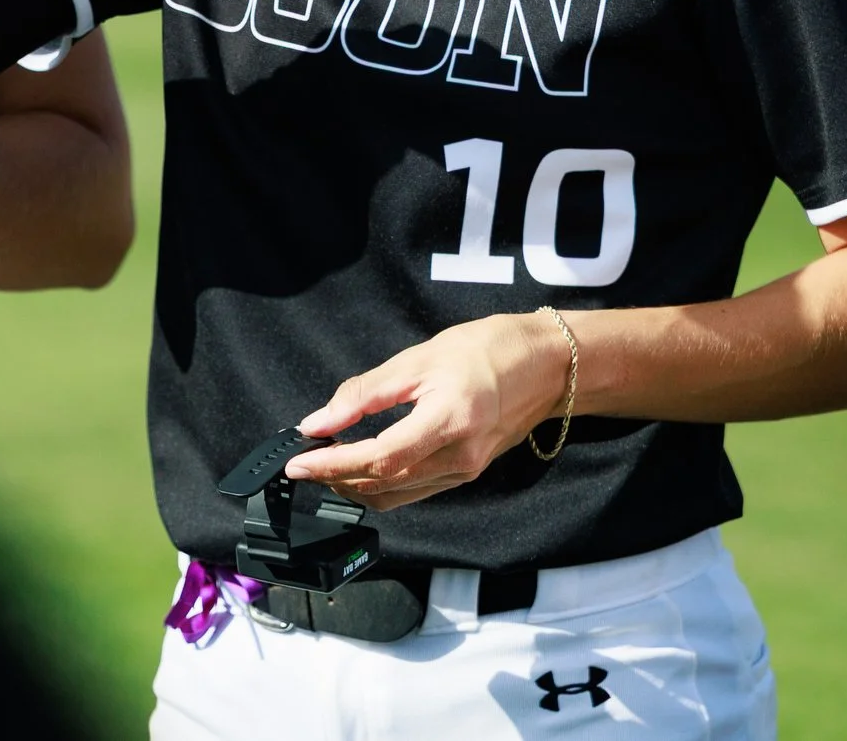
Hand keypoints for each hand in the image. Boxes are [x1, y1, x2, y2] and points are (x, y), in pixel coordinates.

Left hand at [283, 311, 571, 511]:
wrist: (548, 365)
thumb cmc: (490, 350)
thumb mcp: (420, 358)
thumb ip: (366, 392)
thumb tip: (320, 420)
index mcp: (448, 421)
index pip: (379, 458)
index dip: (333, 464)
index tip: (298, 463)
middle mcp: (459, 457)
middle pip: (384, 484)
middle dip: (335, 478)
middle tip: (302, 464)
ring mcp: (465, 471)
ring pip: (396, 495)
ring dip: (355, 486)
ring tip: (324, 465)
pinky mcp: (467, 474)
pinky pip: (415, 491)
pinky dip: (381, 485)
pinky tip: (362, 466)